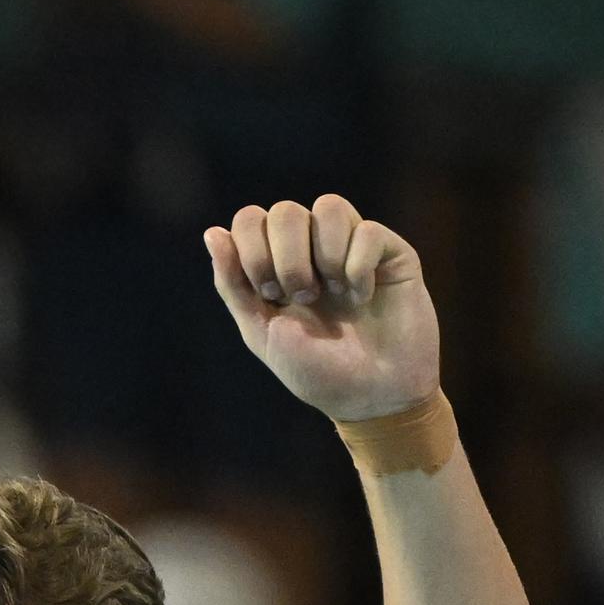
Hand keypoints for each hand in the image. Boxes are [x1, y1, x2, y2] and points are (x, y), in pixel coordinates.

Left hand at [203, 197, 440, 425]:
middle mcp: (313, 249)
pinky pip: (367, 230)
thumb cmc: (317, 372)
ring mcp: (352, 247)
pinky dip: (358, 266)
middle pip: (285, 210)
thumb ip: (234, 284)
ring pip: (328, 206)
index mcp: (276, 265)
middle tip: (300, 295)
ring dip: (323, 254)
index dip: (251, 248)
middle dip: (285, 255)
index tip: (267, 292)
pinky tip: (363, 296)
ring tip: (332, 292)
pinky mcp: (391, 253)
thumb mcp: (262, 332)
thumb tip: (211, 233)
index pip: (250, 219)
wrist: (373, 398)